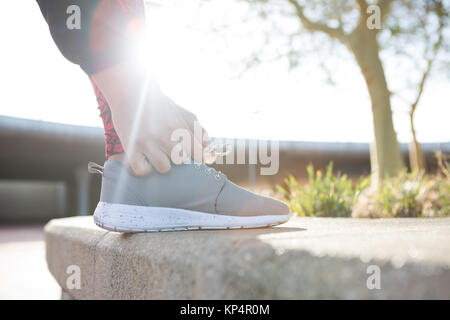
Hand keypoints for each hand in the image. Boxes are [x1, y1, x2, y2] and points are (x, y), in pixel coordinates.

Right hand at [92, 63, 209, 174]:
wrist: (129, 91)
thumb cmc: (157, 103)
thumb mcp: (180, 111)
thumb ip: (196, 128)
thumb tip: (208, 145)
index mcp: (178, 126)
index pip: (197, 152)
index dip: (196, 156)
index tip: (192, 154)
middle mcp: (164, 135)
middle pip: (181, 160)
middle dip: (177, 156)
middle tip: (169, 149)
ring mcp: (147, 142)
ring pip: (164, 168)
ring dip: (162, 164)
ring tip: (156, 155)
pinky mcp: (130, 148)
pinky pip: (142, 171)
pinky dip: (144, 169)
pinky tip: (144, 159)